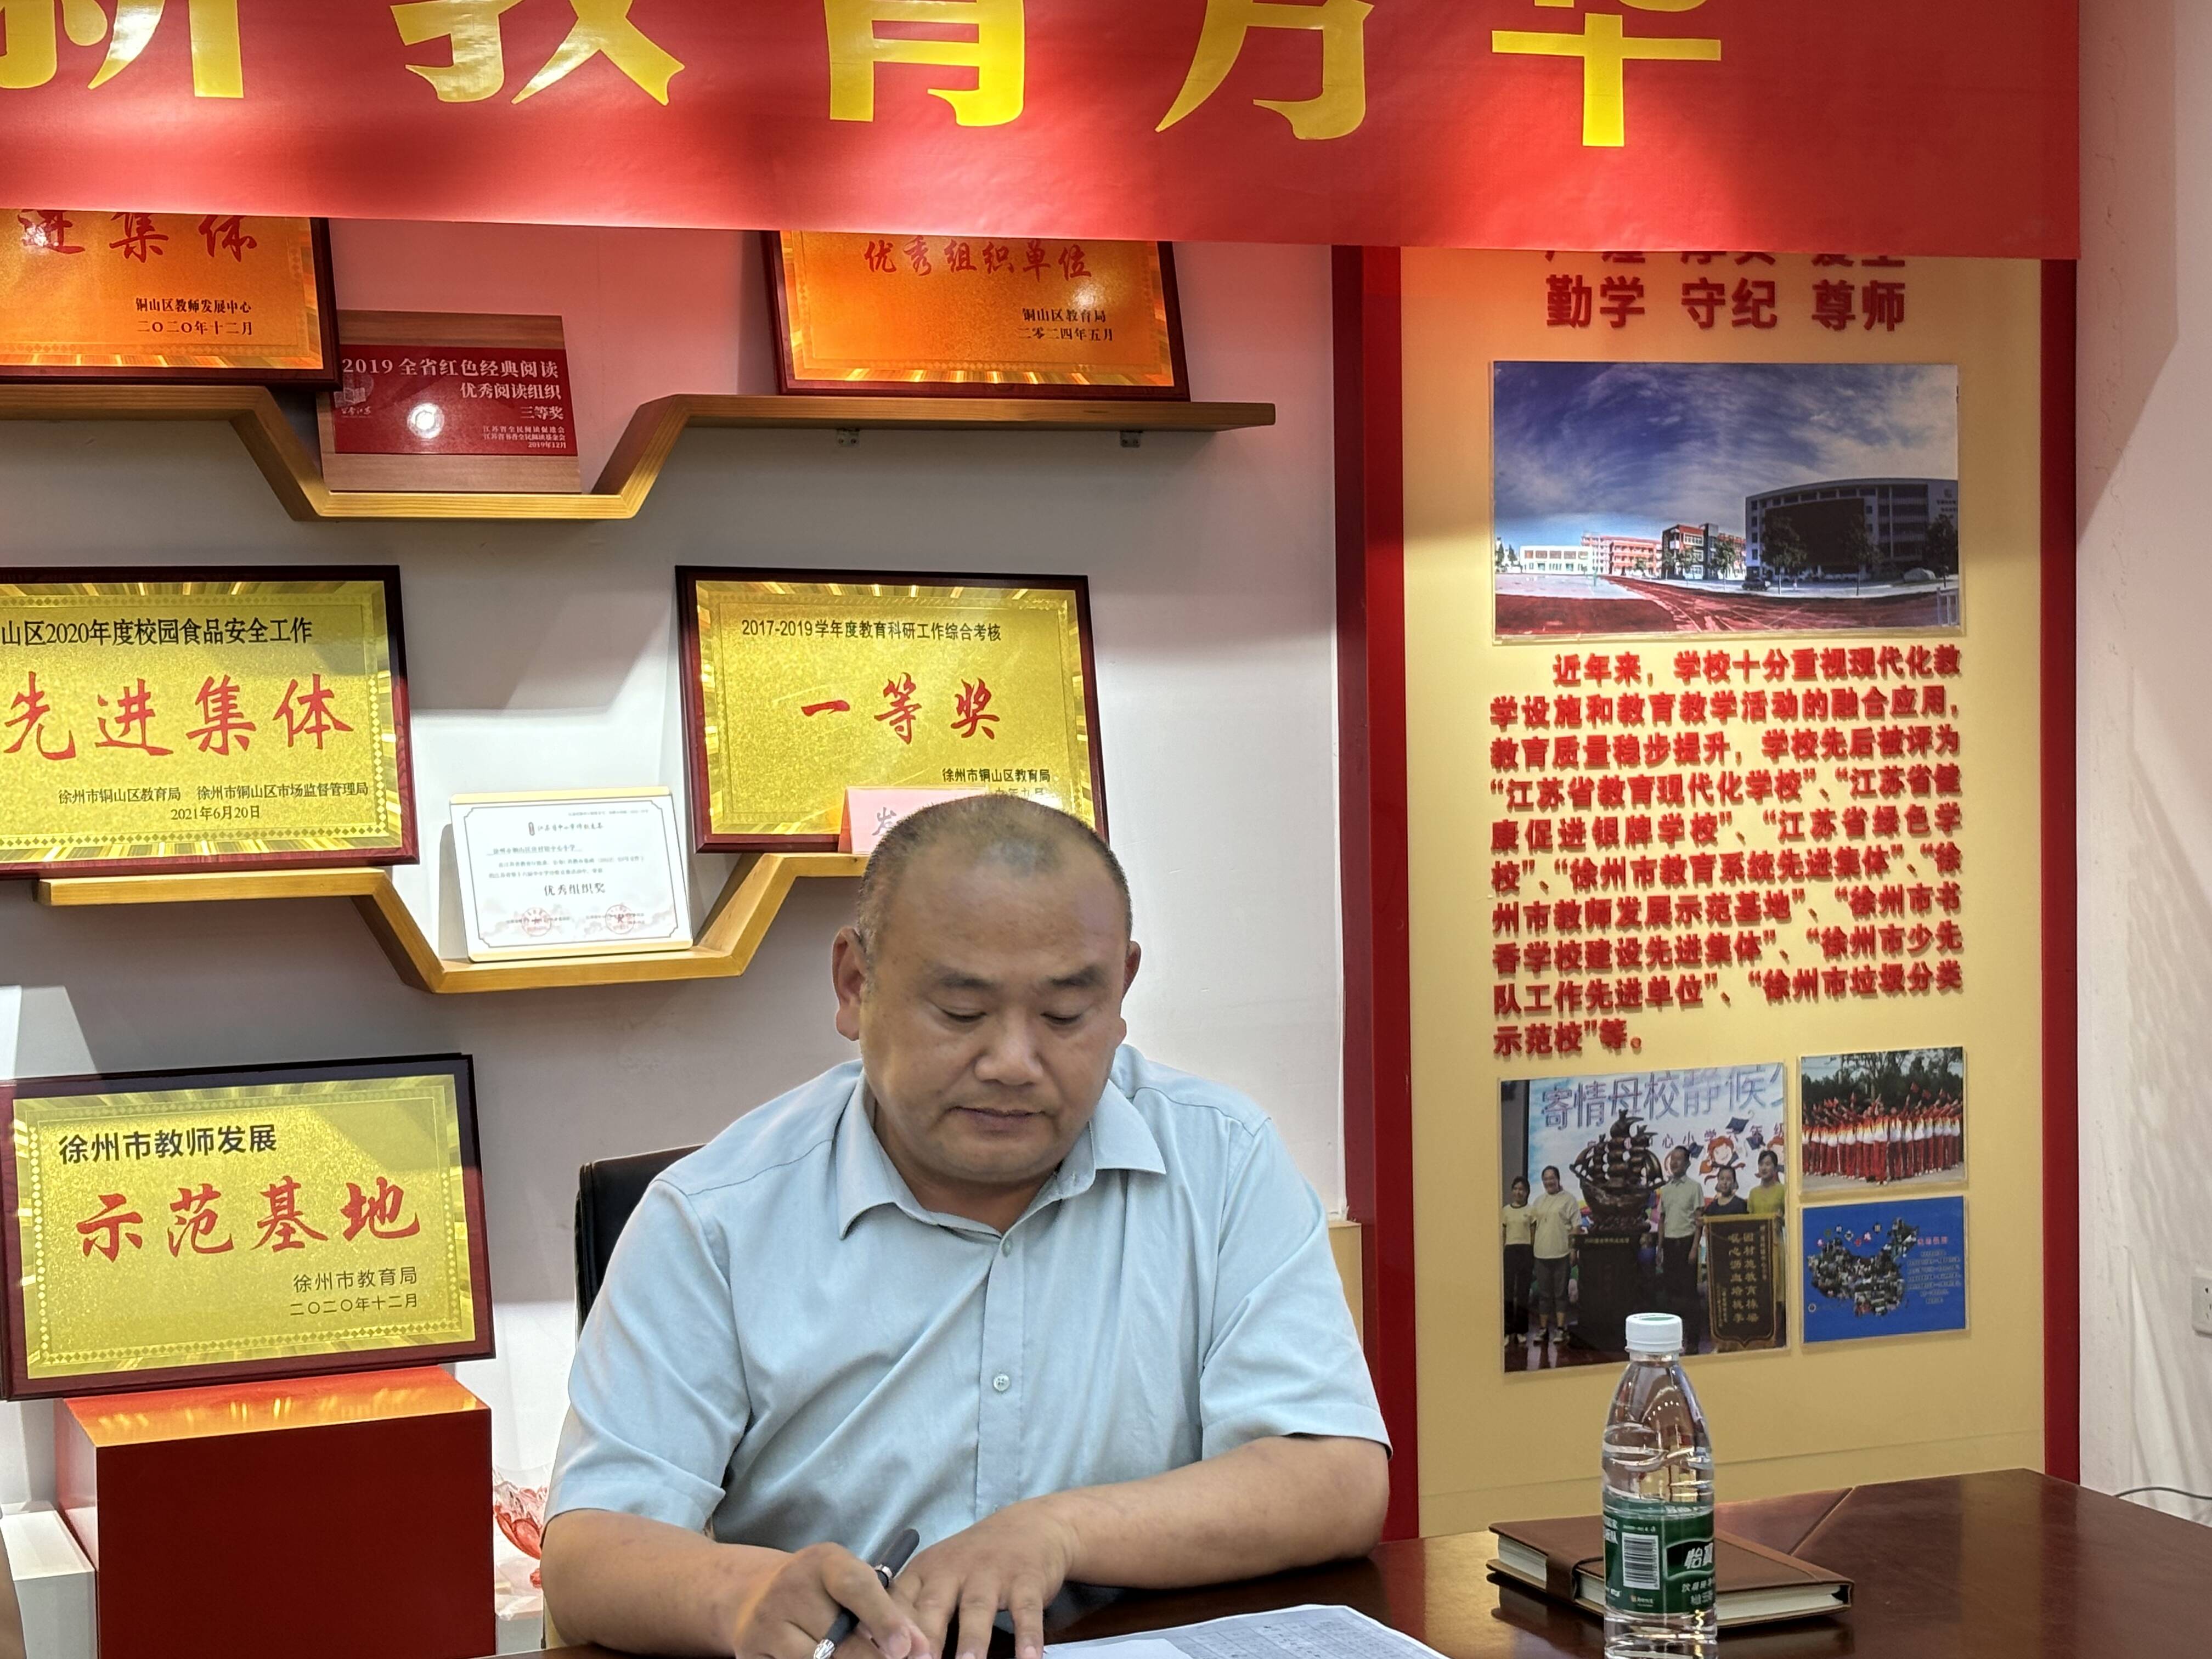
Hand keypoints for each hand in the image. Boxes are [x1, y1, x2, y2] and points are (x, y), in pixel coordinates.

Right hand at [727, 1542, 929, 1658]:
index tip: (905, 1648)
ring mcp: (765, 1621)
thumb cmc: (823, 1592)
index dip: (884, 1618)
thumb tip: (920, 1649)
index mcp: (823, 1562)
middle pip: (838, 1638)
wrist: (757, 1594)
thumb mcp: (852, 1584)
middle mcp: (790, 1587)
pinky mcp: (751, 1653)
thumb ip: (886, 1610)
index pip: (856, 1586)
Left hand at [896, 1502, 1080, 1658]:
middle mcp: (954, 1568)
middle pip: (934, 1605)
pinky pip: (1026, 1610)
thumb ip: (915, 1610)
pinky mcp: (1026, 1578)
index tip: (888, 1653)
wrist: (1031, 1525)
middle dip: (925, 1637)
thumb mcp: (940, 1575)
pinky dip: (1027, 1636)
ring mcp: (991, 1572)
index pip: (901, 1601)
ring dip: (971, 1640)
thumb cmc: (975, 1562)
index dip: (890, 1628)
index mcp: (926, 1570)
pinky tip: (1028, 1658)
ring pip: (978, 1608)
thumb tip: (888, 1651)